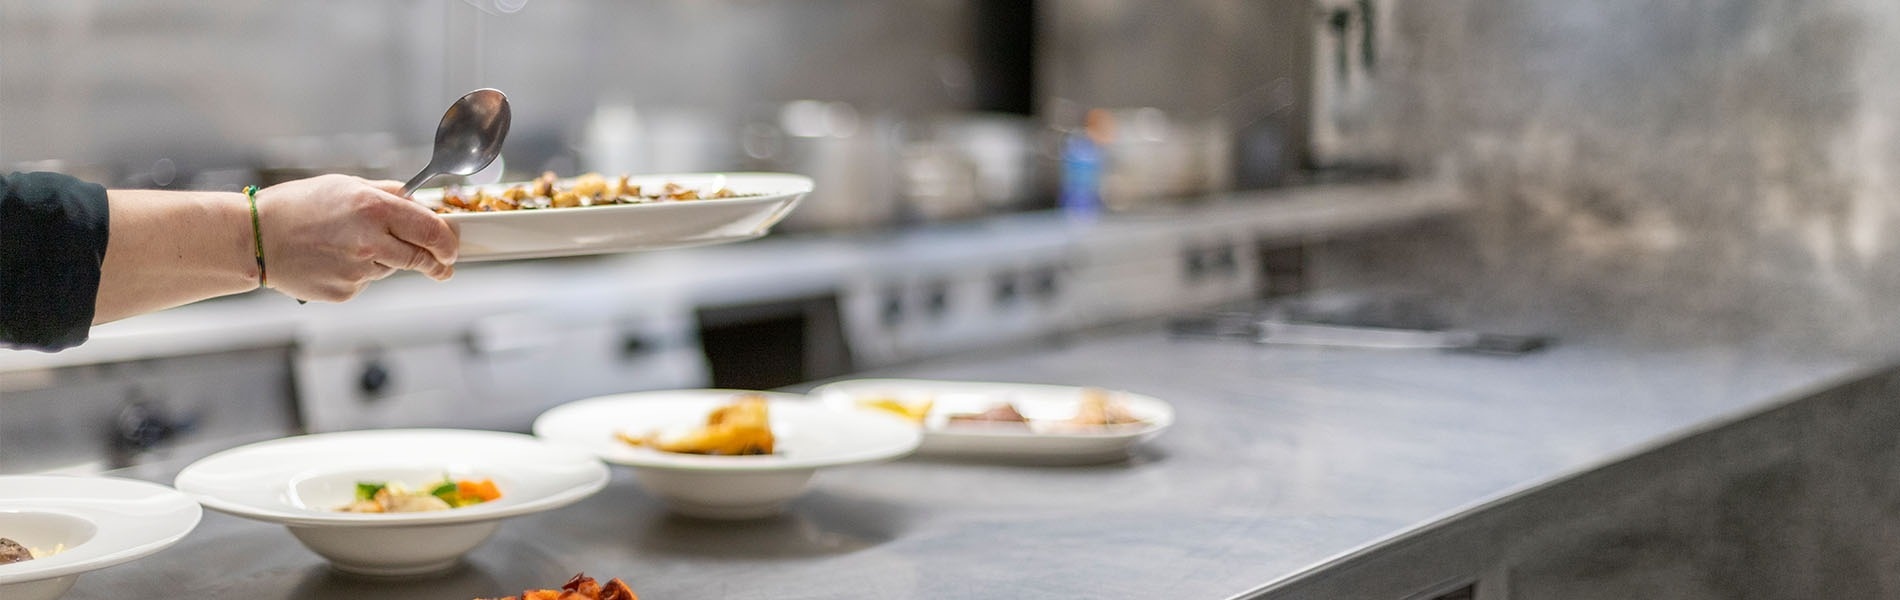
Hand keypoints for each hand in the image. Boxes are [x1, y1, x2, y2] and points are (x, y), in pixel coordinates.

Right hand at [254, 174, 458, 301]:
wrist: (255, 239)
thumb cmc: (297, 207)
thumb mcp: (346, 185)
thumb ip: (388, 193)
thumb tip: (419, 200)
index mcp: (374, 208)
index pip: (431, 230)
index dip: (448, 242)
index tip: (452, 247)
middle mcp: (371, 241)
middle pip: (422, 258)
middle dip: (436, 263)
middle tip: (441, 265)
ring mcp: (358, 270)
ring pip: (392, 268)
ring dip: (387, 261)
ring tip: (351, 245)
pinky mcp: (345, 291)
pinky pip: (366, 282)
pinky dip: (359, 273)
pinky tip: (333, 259)